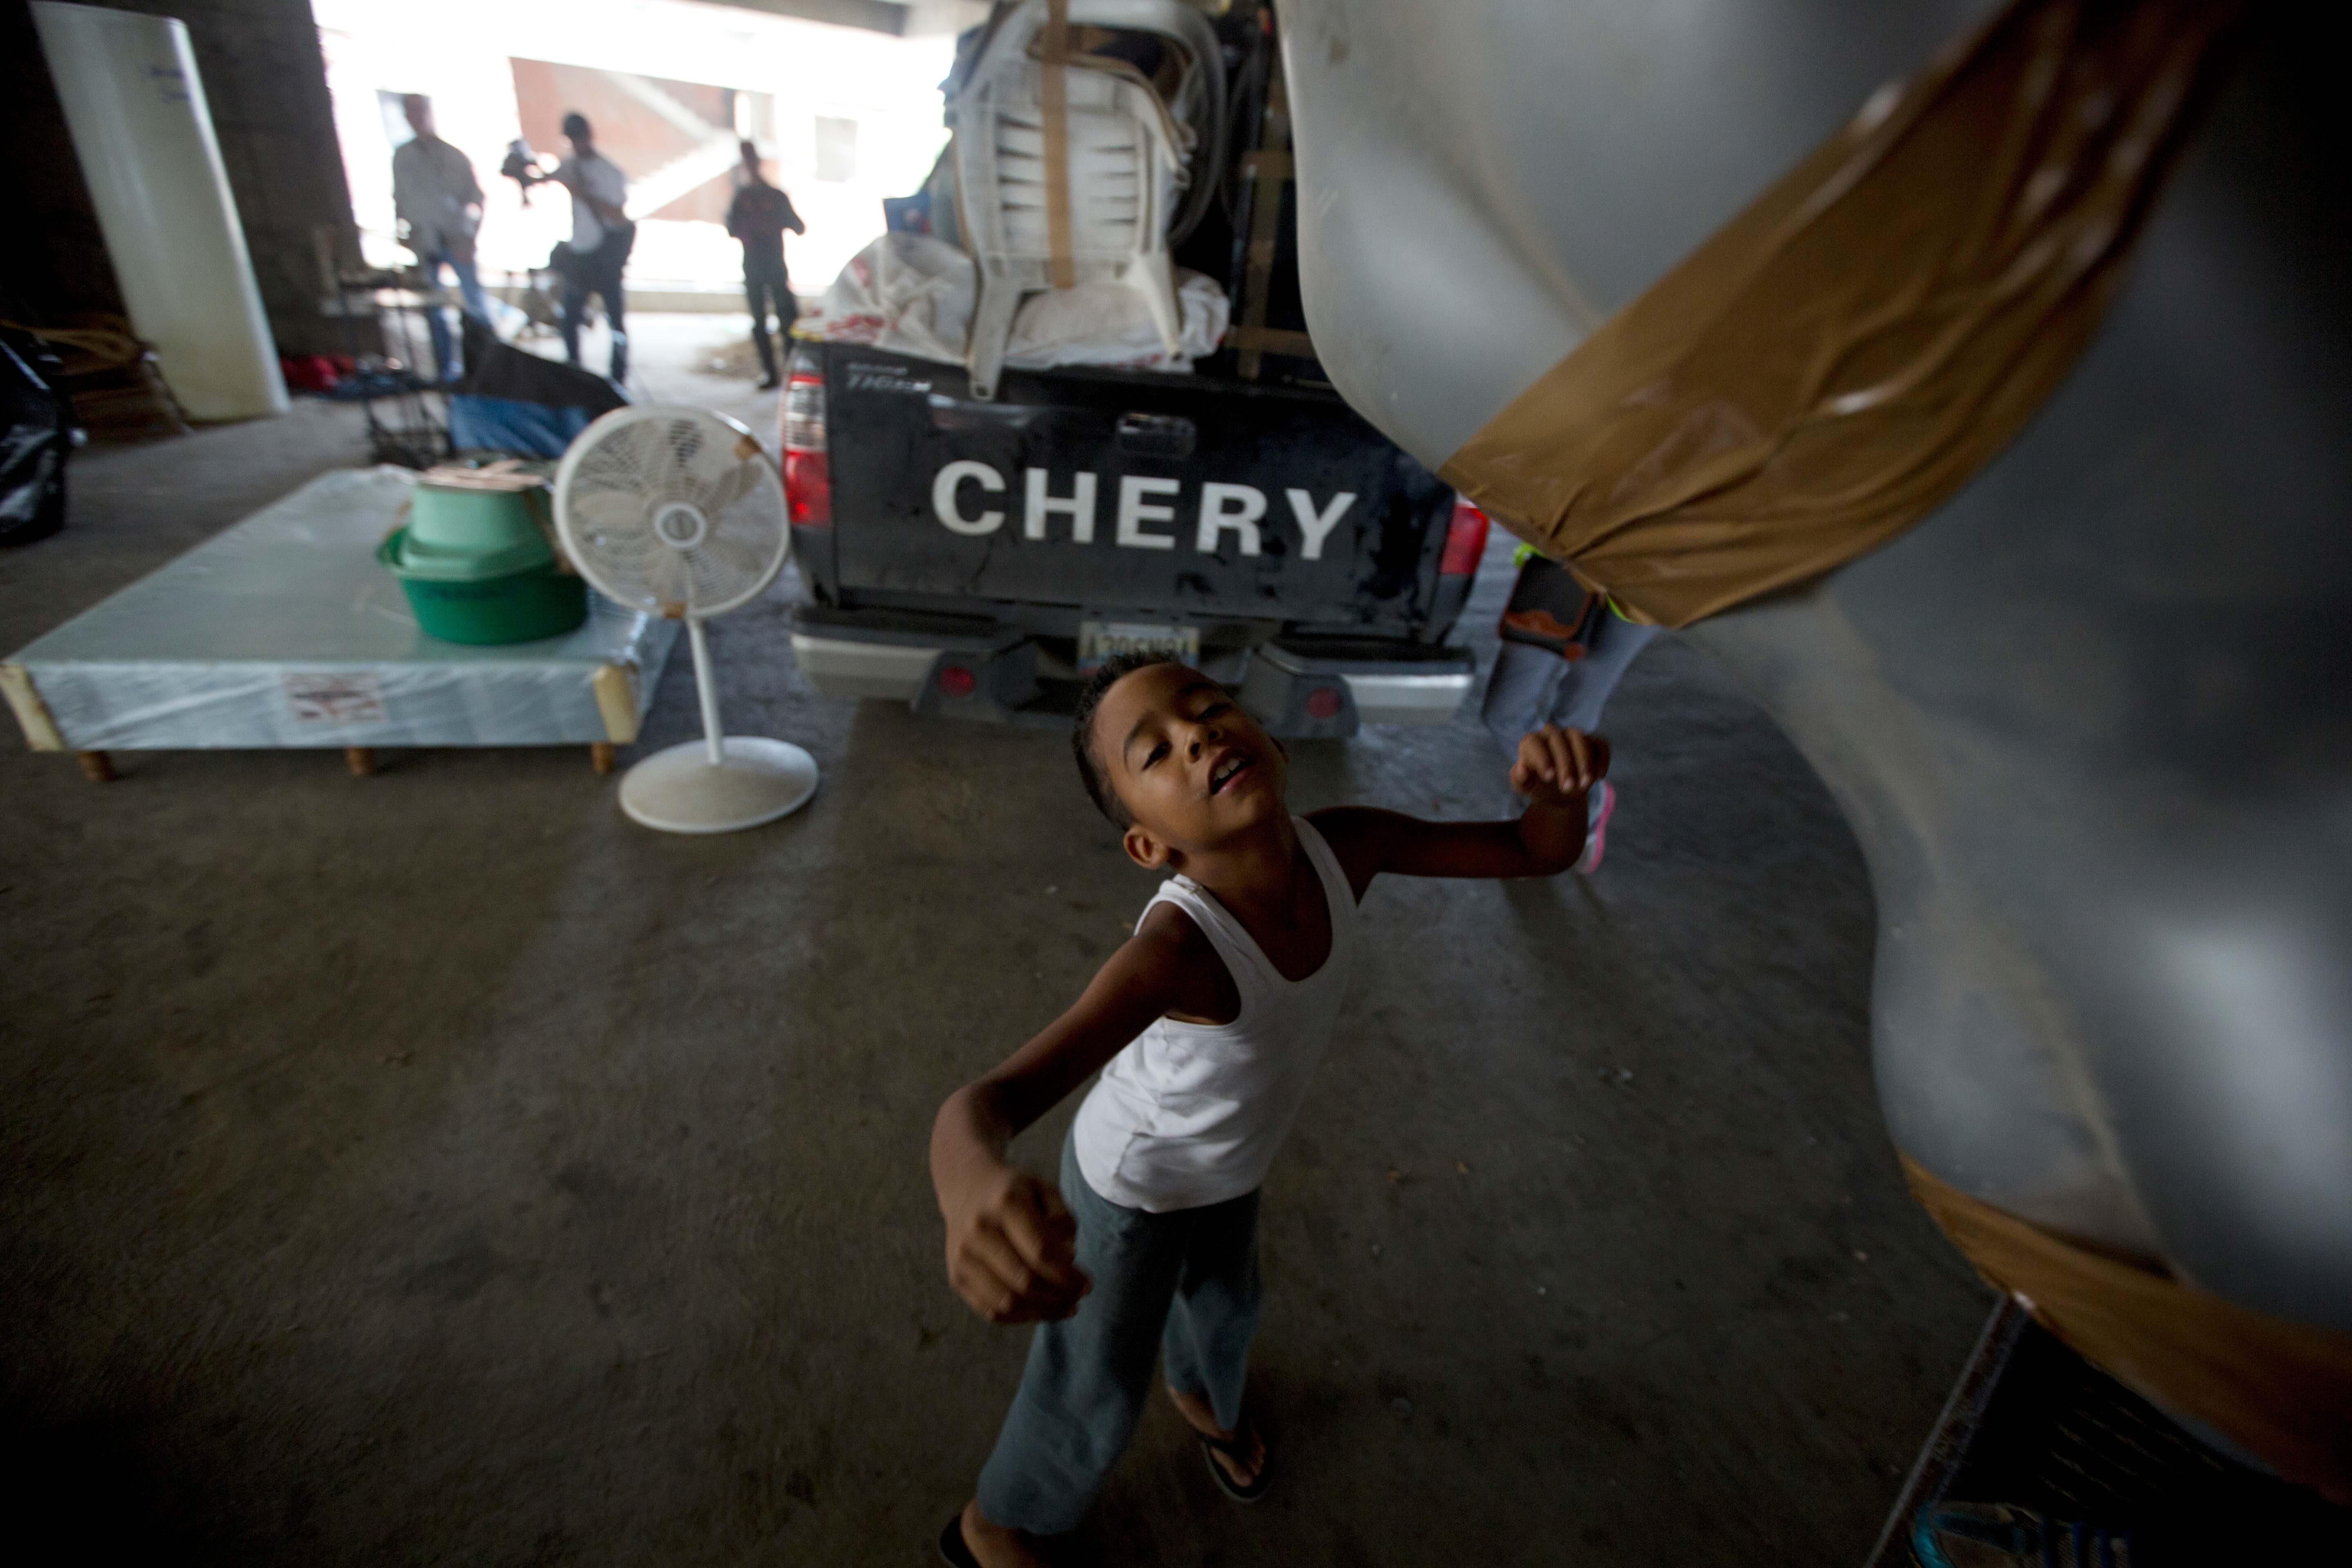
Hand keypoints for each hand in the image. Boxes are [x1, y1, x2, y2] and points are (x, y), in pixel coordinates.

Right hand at [942, 1163, 1090, 1324]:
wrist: (964, 1187)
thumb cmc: (1014, 1192)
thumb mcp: (1045, 1190)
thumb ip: (1063, 1221)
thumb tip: (1069, 1260)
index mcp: (1005, 1203)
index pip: (1041, 1252)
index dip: (1068, 1275)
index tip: (1087, 1284)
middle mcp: (978, 1230)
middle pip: (1025, 1280)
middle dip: (1059, 1296)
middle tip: (1078, 1297)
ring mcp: (962, 1257)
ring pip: (1007, 1302)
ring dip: (1043, 1311)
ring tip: (1065, 1307)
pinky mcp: (956, 1277)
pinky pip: (990, 1310)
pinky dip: (1020, 1317)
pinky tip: (1040, 1310)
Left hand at [1510, 723, 1608, 806]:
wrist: (1558, 793)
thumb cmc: (1538, 786)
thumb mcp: (1525, 788)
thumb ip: (1518, 779)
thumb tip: (1521, 768)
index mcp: (1531, 742)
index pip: (1533, 742)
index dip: (1542, 757)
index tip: (1549, 777)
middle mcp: (1551, 734)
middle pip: (1559, 740)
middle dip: (1565, 764)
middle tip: (1568, 788)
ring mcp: (1573, 736)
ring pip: (1580, 738)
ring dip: (1585, 761)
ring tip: (1586, 784)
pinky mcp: (1592, 742)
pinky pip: (1601, 743)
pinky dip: (1602, 759)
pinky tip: (1599, 777)